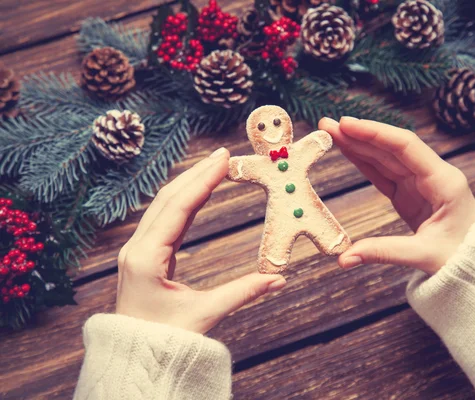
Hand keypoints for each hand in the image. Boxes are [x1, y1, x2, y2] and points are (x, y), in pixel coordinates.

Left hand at [116, 147, 286, 332]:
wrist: (135, 358)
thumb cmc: (164, 340)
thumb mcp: (205, 315)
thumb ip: (243, 293)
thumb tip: (280, 279)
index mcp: (146, 258)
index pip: (178, 207)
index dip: (203, 181)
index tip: (223, 158)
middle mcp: (137, 248)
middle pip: (168, 198)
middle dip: (197, 174)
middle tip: (223, 153)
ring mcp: (138, 250)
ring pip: (164, 206)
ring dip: (189, 183)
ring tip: (214, 166)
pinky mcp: (144, 256)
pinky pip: (165, 219)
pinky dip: (184, 201)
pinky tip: (199, 191)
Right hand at [318, 117, 474, 274]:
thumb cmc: (464, 258)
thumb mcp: (425, 256)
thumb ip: (383, 252)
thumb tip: (343, 258)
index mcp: (444, 182)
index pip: (406, 147)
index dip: (375, 133)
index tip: (346, 124)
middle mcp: (432, 175)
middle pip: (391, 147)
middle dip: (359, 134)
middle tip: (327, 124)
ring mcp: (420, 183)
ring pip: (385, 157)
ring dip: (357, 144)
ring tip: (330, 133)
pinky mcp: (410, 194)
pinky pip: (384, 173)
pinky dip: (364, 162)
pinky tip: (346, 150)